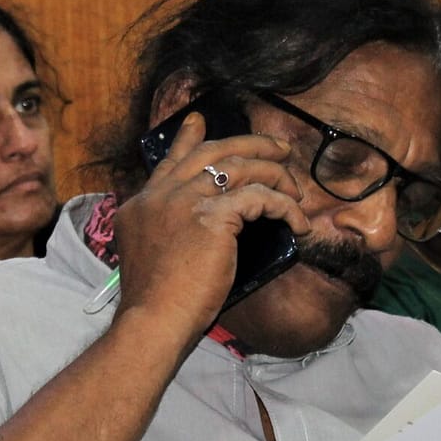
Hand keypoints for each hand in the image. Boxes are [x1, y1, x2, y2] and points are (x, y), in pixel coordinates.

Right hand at [112, 110, 307, 341]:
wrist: (153, 319)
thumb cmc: (156, 302)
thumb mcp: (148, 254)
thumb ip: (167, 229)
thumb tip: (204, 225)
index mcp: (142, 203)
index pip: (171, 161)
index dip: (188, 139)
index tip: (199, 121)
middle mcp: (161, 195)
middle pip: (211, 153)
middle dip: (250, 145)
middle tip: (277, 148)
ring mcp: (185, 202)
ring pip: (239, 169)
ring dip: (274, 174)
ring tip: (295, 188)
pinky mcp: (212, 217)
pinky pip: (260, 199)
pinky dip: (284, 208)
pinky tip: (298, 222)